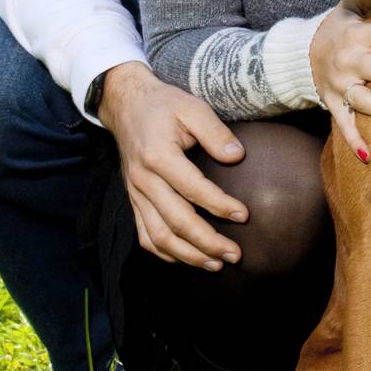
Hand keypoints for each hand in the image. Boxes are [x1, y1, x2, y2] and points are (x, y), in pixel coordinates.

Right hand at [99, 61, 248, 268]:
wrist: (126, 105)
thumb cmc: (163, 105)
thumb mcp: (191, 107)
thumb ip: (215, 131)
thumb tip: (237, 155)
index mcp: (158, 155)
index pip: (192, 188)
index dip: (219, 204)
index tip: (244, 215)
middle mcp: (143, 180)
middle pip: (176, 221)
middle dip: (207, 242)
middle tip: (235, 254)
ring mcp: (135, 194)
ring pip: (159, 236)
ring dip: (188, 255)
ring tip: (216, 264)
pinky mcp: (133, 201)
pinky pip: (145, 236)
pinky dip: (166, 253)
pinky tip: (188, 259)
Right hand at [309, 0, 370, 161]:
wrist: (300, 53)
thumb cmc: (337, 28)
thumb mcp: (349, 4)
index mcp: (357, 35)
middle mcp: (349, 62)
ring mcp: (340, 86)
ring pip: (364, 101)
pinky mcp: (334, 104)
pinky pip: (344, 125)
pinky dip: (354, 142)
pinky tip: (368, 157)